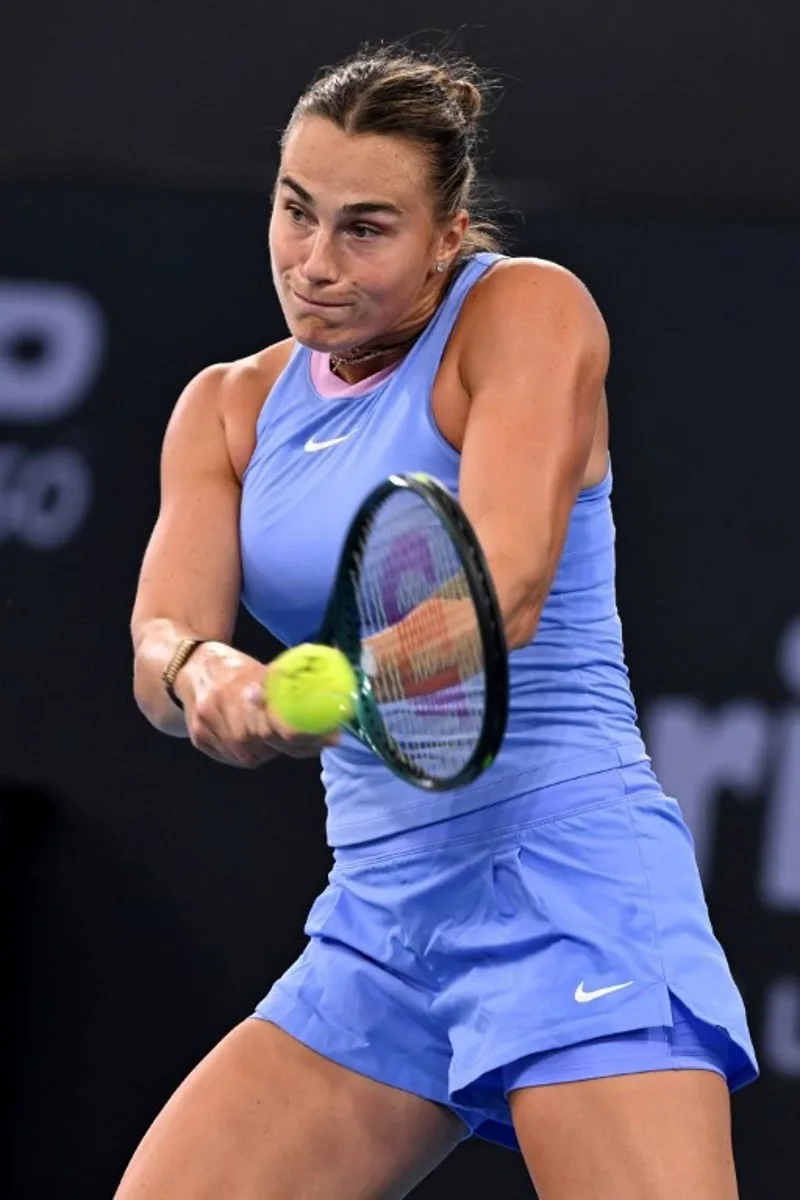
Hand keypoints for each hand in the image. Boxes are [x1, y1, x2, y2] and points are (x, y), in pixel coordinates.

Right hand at [176, 643, 338, 767]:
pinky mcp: (200, 741)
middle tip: (327, 739)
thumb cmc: (233, 667)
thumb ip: (285, 687)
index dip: (308, 734)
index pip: (279, 726)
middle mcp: (221, 714)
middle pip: (269, 745)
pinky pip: (237, 759)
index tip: (333, 736)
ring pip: (255, 757)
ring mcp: (208, 730)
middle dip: (300, 744)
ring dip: (275, 749)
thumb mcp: (260, 670)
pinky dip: (255, 752)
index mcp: (238, 691)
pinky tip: (259, 738)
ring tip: (283, 732)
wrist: (187, 667)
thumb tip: (328, 695)